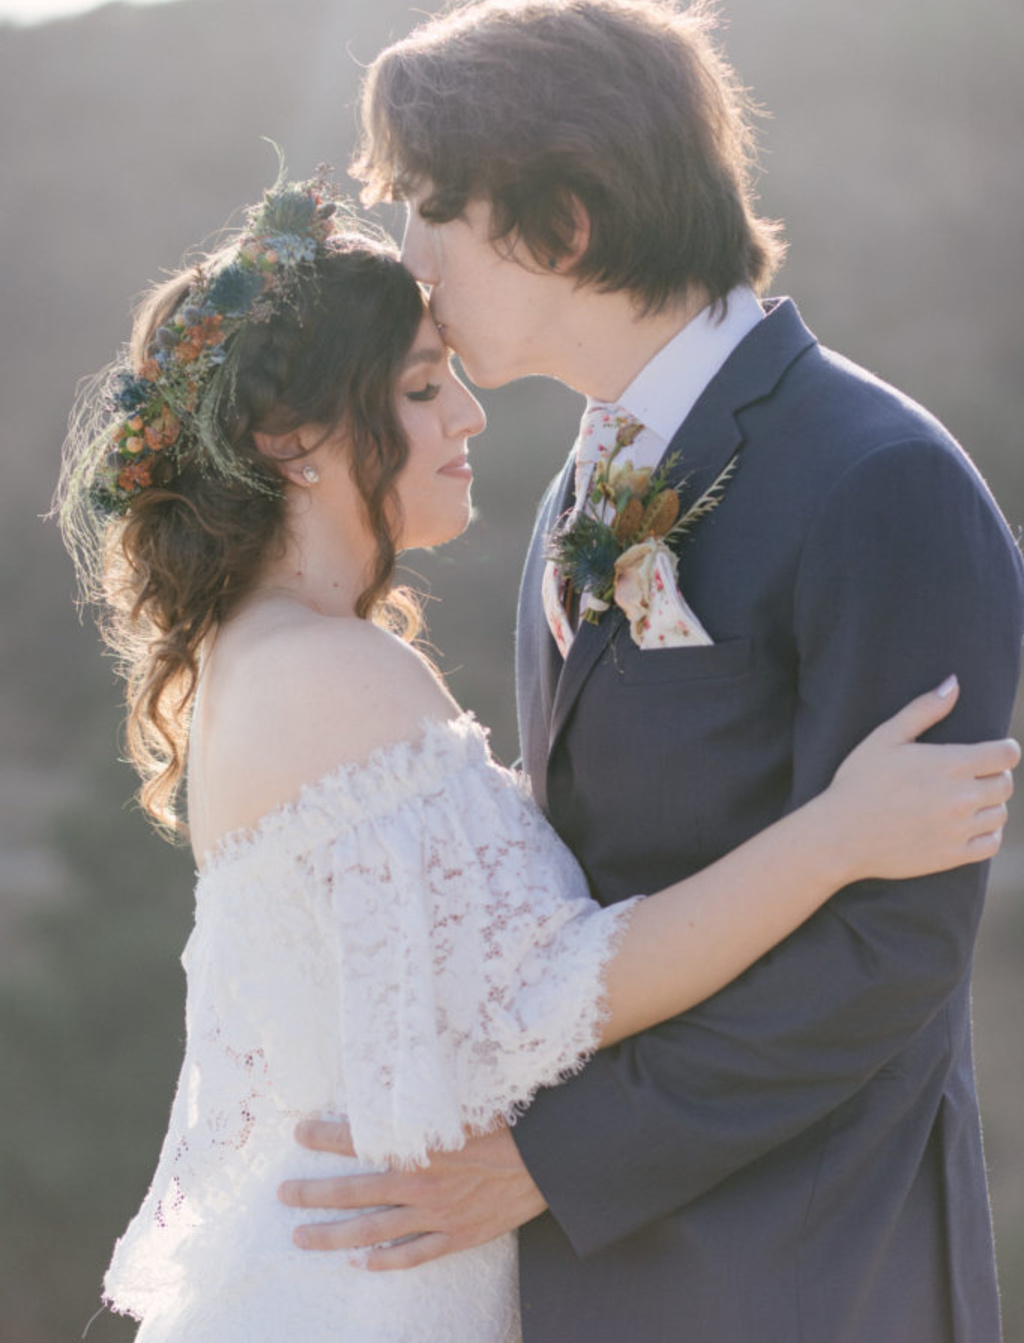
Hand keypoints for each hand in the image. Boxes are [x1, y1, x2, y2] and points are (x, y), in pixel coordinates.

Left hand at [278, 1118, 547, 1269]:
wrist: (552, 1161)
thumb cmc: (512, 1120)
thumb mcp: (468, 1096)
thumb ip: (429, 1093)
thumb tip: (405, 1066)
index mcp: (419, 1144)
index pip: (358, 1140)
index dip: (324, 1136)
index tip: (298, 1131)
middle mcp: (419, 1183)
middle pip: (353, 1192)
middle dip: (313, 1193)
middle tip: (283, 1194)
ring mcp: (435, 1215)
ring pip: (371, 1231)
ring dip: (332, 1235)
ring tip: (301, 1236)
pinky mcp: (456, 1236)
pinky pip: (412, 1254)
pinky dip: (384, 1261)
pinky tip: (360, 1263)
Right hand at [826, 676, 1018, 882]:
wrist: (840, 834)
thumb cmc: (859, 781)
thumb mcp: (885, 737)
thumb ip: (924, 709)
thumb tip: (954, 683)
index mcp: (951, 764)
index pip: (1007, 754)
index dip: (1003, 750)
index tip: (992, 753)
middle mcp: (962, 797)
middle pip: (1005, 784)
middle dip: (993, 776)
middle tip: (970, 777)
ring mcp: (959, 829)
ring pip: (1000, 814)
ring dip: (988, 805)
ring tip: (963, 801)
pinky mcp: (952, 855)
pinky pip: (991, 843)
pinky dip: (986, 833)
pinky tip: (966, 825)